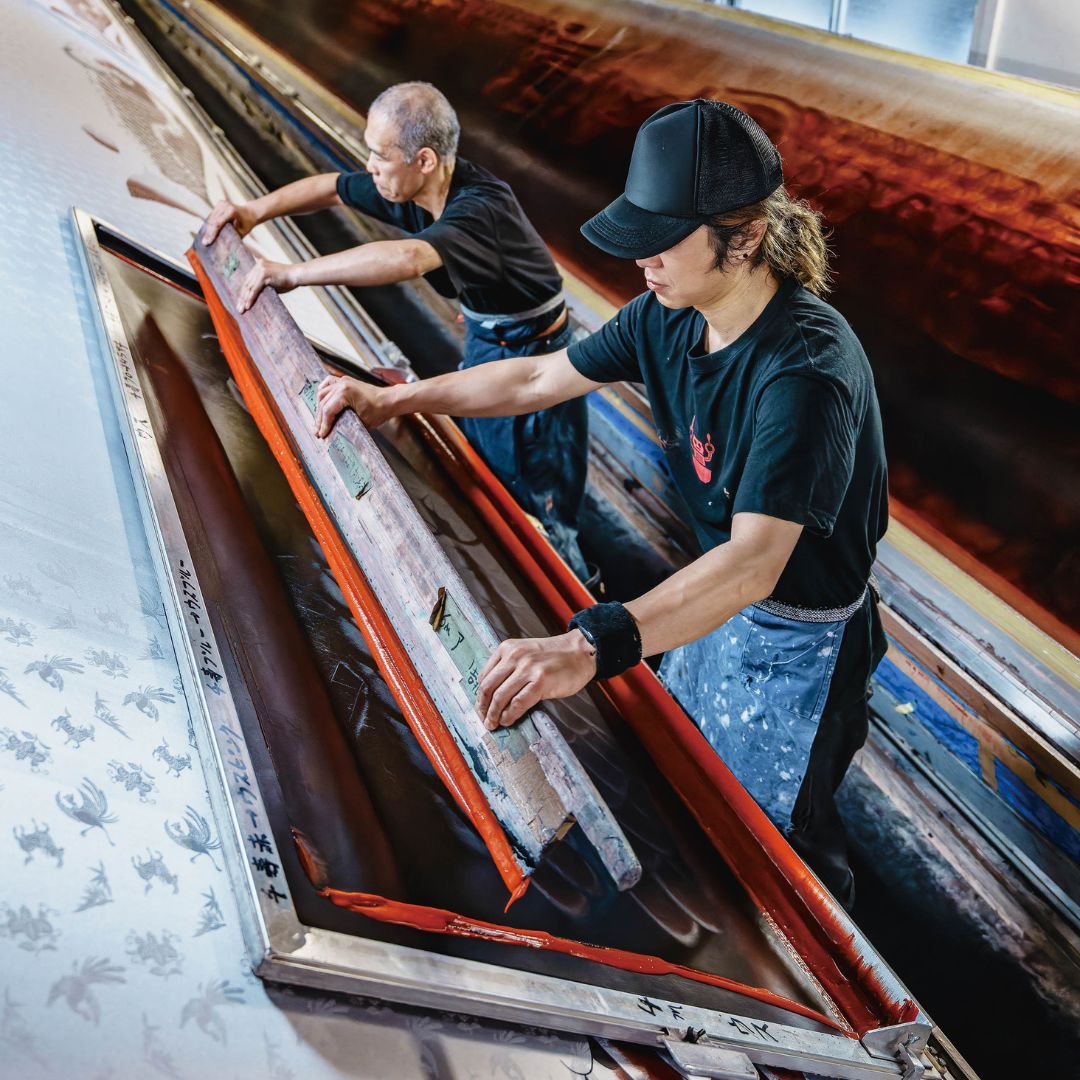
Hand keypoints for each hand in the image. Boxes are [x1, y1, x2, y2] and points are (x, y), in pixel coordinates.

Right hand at [204, 199, 259, 243]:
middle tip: (204, 243)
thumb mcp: (242, 232)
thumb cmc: (247, 224)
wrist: (250, 212)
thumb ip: (233, 237)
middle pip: (213, 221)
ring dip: (207, 229)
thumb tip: (221, 246)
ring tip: (204, 239)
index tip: (208, 242)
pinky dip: (209, 224)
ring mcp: (221, 203)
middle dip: (208, 233)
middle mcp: (225, 205)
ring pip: (211, 218)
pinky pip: (212, 216)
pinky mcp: (219, 204)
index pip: (218, 223)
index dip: (212, 233)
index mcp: (231, 211)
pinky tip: (207, 232)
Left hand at [236, 259, 296, 312]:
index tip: (240, 302)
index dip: (243, 292)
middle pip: (246, 284)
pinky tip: (248, 306)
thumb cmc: (288, 281)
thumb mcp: (272, 283)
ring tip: (242, 310)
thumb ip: (263, 286)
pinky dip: (251, 298)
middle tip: (239, 308)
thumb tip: (255, 297)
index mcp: (258, 265)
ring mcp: (260, 269)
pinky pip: (255, 289)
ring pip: (249, 287)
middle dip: (242, 297)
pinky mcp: (264, 274)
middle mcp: (257, 265)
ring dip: (244, 300)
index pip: (248, 281)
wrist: (297, 275)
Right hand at [314, 374, 391, 436]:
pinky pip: (328, 384)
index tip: (322, 434)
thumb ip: (344, 424)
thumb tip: (332, 431)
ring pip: (322, 393)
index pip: (328, 411)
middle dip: (320, 419)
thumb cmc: (379, 410)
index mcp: (345, 392)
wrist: (389, 400)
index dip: (324, 425)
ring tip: (319, 421)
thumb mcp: (361, 422)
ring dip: (320, 408)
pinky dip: (323, 392)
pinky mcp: (345, 381)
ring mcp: (343, 381)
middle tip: (318, 431)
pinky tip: (321, 402)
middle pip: (323, 403)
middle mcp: (342, 384)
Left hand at [476, 631, 596, 730]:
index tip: (481, 708)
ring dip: (494, 714)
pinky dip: (510, 715)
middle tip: (485, 720)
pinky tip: (508, 720)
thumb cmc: (555, 656)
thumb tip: (494, 696)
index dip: (480, 696)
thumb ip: (509, 668)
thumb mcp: (526, 653)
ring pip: (500, 696)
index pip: (484, 676)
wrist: (581, 651)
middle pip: (488, 687)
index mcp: (507, 648)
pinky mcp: (540, 681)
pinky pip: (518, 703)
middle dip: (483, 708)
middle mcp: (515, 656)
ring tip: (494, 724)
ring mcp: (528, 668)